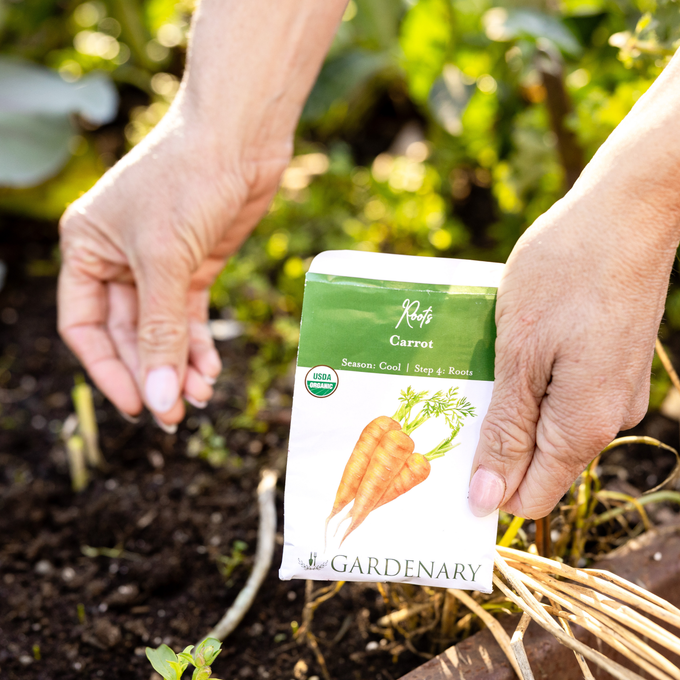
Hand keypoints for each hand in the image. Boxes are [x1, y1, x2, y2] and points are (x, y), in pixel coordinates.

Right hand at [58, 101, 289, 428]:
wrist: (240, 137)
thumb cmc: (187, 180)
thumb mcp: (165, 260)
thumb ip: (161, 332)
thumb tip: (161, 398)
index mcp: (86, 250)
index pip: (85, 326)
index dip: (108, 370)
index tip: (139, 405)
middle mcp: (118, 260)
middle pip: (128, 335)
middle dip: (154, 373)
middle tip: (175, 415)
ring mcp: (159, 265)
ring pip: (162, 331)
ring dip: (180, 365)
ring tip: (200, 398)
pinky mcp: (194, 266)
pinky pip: (190, 318)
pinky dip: (200, 345)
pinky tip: (211, 371)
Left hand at [468, 188, 678, 518]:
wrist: (627, 211)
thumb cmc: (566, 274)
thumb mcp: (519, 355)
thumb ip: (507, 430)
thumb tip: (489, 498)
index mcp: (583, 427)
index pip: (529, 498)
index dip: (486, 488)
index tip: (446, 461)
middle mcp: (607, 419)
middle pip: (538, 462)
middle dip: (492, 442)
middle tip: (451, 402)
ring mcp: (613, 390)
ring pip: (548, 424)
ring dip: (508, 404)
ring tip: (476, 366)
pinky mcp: (611, 364)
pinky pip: (563, 394)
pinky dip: (530, 381)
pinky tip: (508, 348)